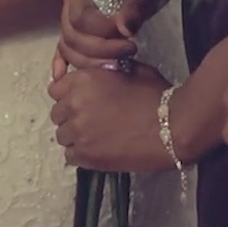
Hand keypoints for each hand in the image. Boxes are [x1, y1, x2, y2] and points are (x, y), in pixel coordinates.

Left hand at [48, 62, 171, 171]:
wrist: (172, 127)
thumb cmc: (155, 96)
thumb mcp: (130, 71)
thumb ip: (106, 72)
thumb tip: (101, 74)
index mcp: (82, 81)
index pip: (55, 89)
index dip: (67, 96)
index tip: (80, 102)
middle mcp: (74, 104)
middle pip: (57, 114)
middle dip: (70, 116)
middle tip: (90, 121)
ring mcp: (78, 131)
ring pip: (62, 135)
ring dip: (75, 136)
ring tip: (95, 138)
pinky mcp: (86, 155)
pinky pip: (71, 155)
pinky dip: (81, 154)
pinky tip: (98, 151)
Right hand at [52, 0, 156, 78]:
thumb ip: (134, 6)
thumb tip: (125, 30)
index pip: (81, 16)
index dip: (102, 31)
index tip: (130, 36)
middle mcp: (68, 1)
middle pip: (72, 34)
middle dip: (100, 49)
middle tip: (129, 52)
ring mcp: (66, 19)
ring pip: (67, 46)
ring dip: (89, 61)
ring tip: (117, 65)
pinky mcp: (71, 33)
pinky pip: (60, 49)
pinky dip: (60, 63)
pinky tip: (61, 76)